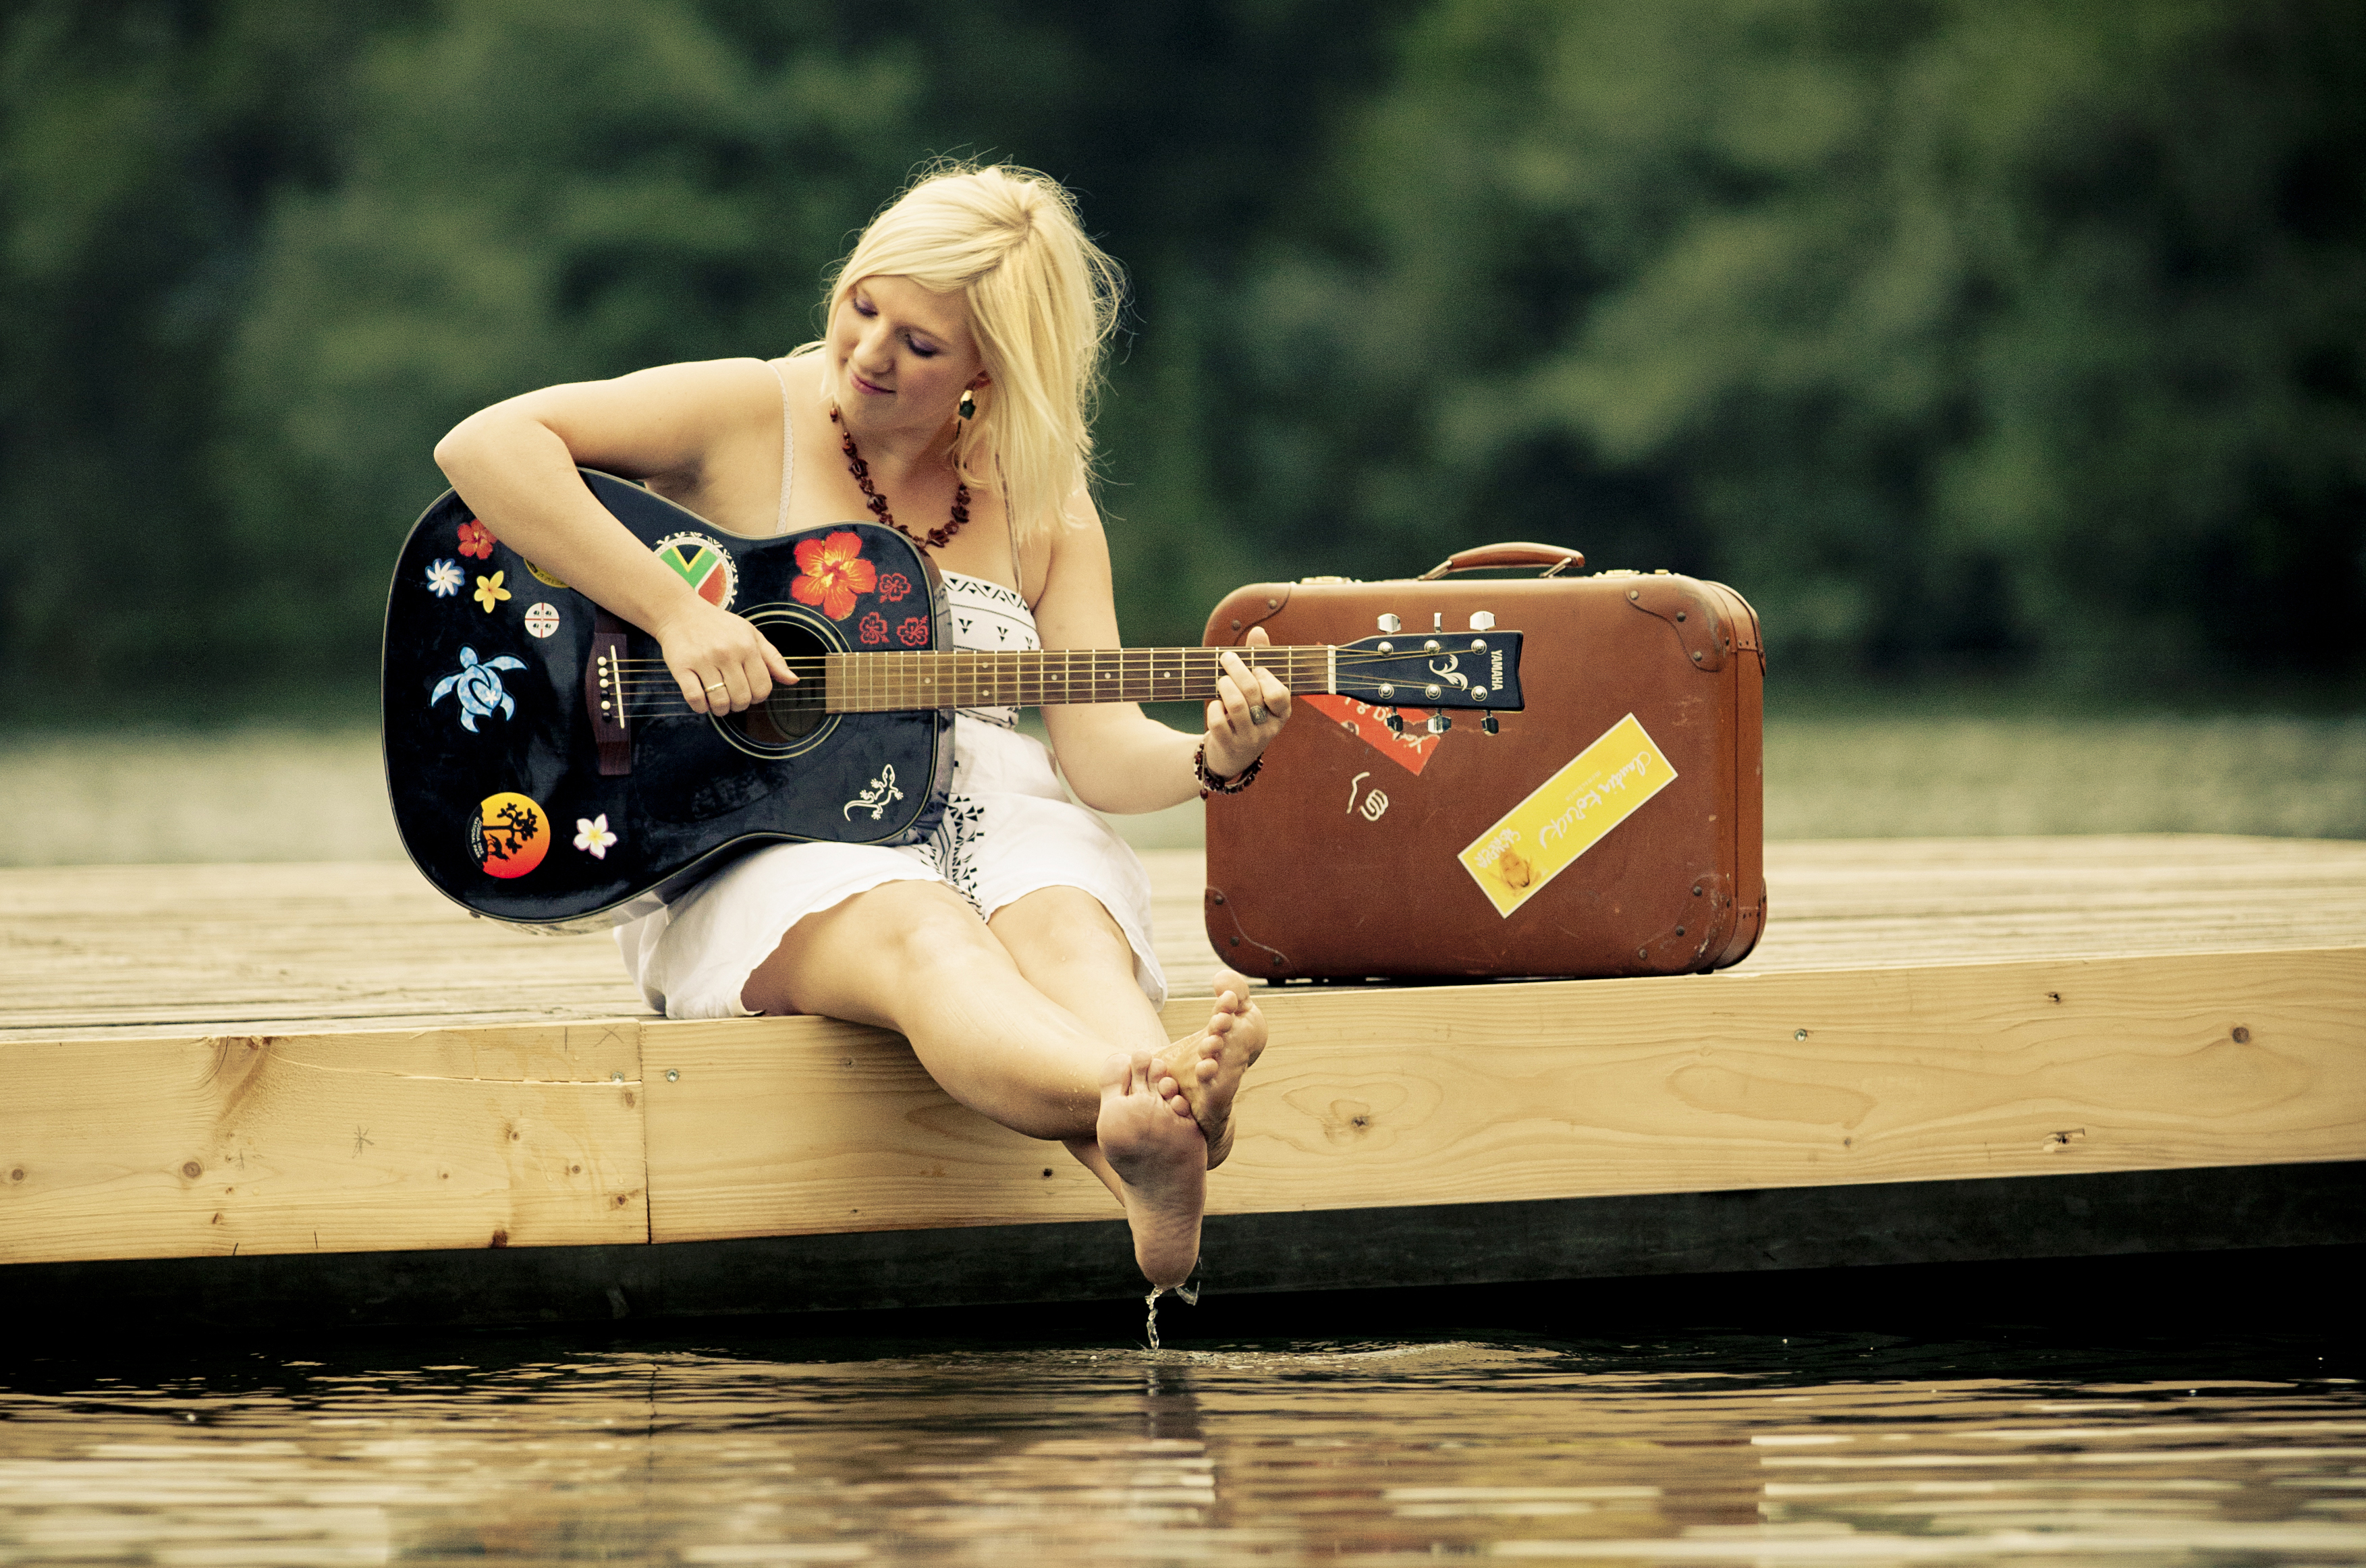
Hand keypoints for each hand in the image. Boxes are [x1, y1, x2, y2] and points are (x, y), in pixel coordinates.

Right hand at [652, 595, 795, 714]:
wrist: (680, 612)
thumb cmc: (720, 626)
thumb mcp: (751, 634)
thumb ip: (773, 658)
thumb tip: (793, 680)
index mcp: (747, 646)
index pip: (763, 688)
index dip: (758, 697)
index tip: (750, 692)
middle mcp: (727, 653)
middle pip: (742, 698)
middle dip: (739, 705)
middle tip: (733, 698)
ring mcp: (703, 660)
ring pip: (720, 702)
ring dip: (720, 709)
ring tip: (718, 701)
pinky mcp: (681, 667)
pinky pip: (695, 699)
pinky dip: (701, 707)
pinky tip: (703, 701)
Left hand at [1203, 624, 1290, 777]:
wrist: (1233, 754)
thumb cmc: (1248, 713)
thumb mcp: (1259, 691)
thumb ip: (1260, 660)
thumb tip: (1259, 630)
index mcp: (1281, 713)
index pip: (1279, 694)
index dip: (1265, 677)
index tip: (1256, 668)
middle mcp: (1268, 727)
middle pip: (1252, 692)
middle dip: (1236, 670)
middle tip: (1226, 658)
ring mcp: (1249, 739)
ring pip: (1236, 705)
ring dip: (1224, 686)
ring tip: (1221, 681)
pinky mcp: (1229, 746)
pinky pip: (1218, 722)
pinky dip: (1214, 708)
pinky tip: (1216, 705)